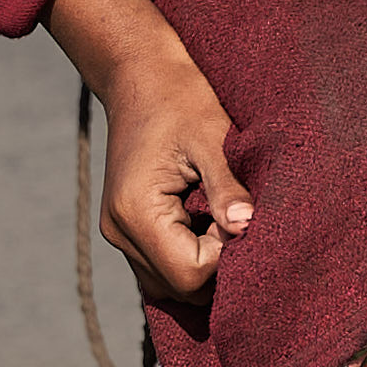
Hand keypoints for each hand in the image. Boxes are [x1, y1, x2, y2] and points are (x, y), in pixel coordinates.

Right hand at [44, 0, 245, 302]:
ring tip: (226, 222)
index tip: (245, 221)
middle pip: (182, 289)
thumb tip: (246, 229)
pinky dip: (192, 257)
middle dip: (220, 267)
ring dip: (206, 264)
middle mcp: (120, 233)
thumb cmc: (182, 100)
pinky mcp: (128, 230)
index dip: (228, 259)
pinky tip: (212, 227)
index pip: (191, 275)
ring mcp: (120, 235)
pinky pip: (163, 267)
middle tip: (241, 222)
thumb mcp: (213, 138)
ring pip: (172, 285)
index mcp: (137, 212)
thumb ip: (228, 188)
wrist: (141, 77)